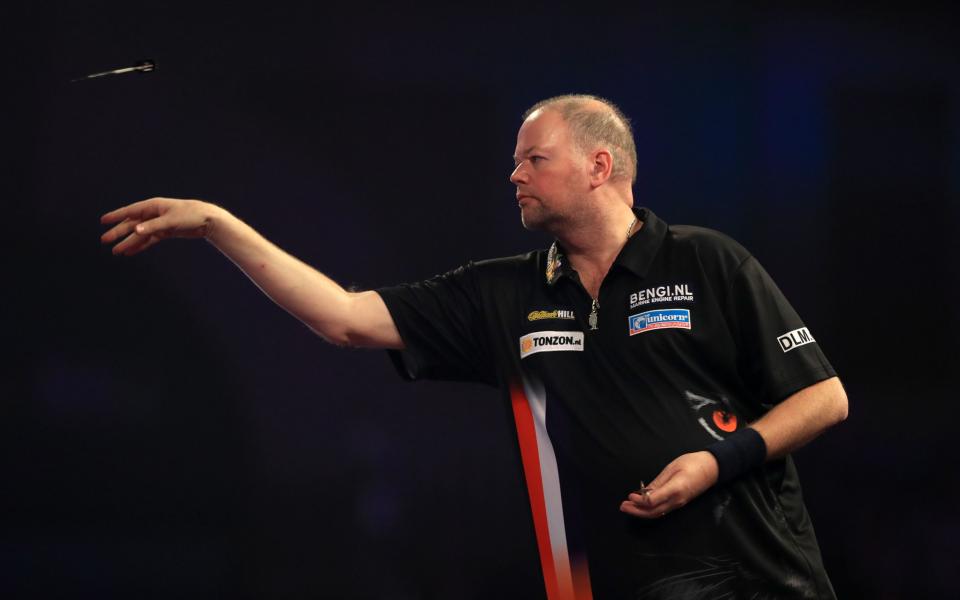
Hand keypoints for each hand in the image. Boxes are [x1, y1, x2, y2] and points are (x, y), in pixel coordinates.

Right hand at [100, 197, 219, 255]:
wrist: (208, 220)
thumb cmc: (190, 215)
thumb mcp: (170, 221)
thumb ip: (153, 226)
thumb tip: (135, 230)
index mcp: (153, 206)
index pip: (130, 211)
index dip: (116, 216)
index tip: (103, 221)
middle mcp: (154, 214)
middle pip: (132, 224)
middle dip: (118, 233)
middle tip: (104, 241)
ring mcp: (159, 224)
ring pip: (139, 234)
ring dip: (128, 242)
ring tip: (116, 251)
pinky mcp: (165, 232)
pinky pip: (149, 240)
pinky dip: (140, 246)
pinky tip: (130, 252)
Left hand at [619, 451, 718, 518]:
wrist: (713, 468)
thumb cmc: (693, 463)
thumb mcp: (672, 468)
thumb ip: (658, 482)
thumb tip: (644, 492)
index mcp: (675, 490)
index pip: (653, 502)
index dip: (639, 501)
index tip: (630, 495)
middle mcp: (677, 500)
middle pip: (653, 512)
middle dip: (636, 511)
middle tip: (622, 506)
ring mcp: (679, 503)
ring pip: (658, 513)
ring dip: (642, 512)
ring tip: (628, 507)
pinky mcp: (680, 502)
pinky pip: (663, 510)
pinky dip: (650, 509)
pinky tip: (643, 505)